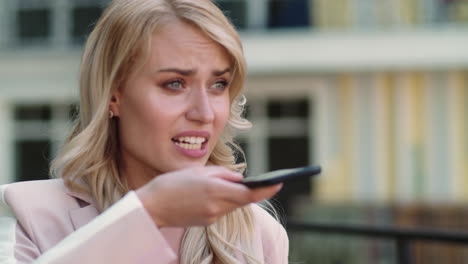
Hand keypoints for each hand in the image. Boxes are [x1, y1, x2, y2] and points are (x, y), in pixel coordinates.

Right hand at [136, 166, 281, 226]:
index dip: (266, 188)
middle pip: (243, 200)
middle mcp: (216, 207)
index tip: (279, 182)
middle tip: (264, 181)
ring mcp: (212, 217)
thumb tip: (240, 178)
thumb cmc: (173, 184)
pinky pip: (221, 210)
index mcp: (215, 190)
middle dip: (252, 190)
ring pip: (233, 205)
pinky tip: (211, 195)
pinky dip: (222, 202)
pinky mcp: (207, 223)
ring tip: (226, 185)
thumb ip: (223, 174)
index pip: (249, 192)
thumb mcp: (199, 172)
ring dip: (235, 196)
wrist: (152, 206)